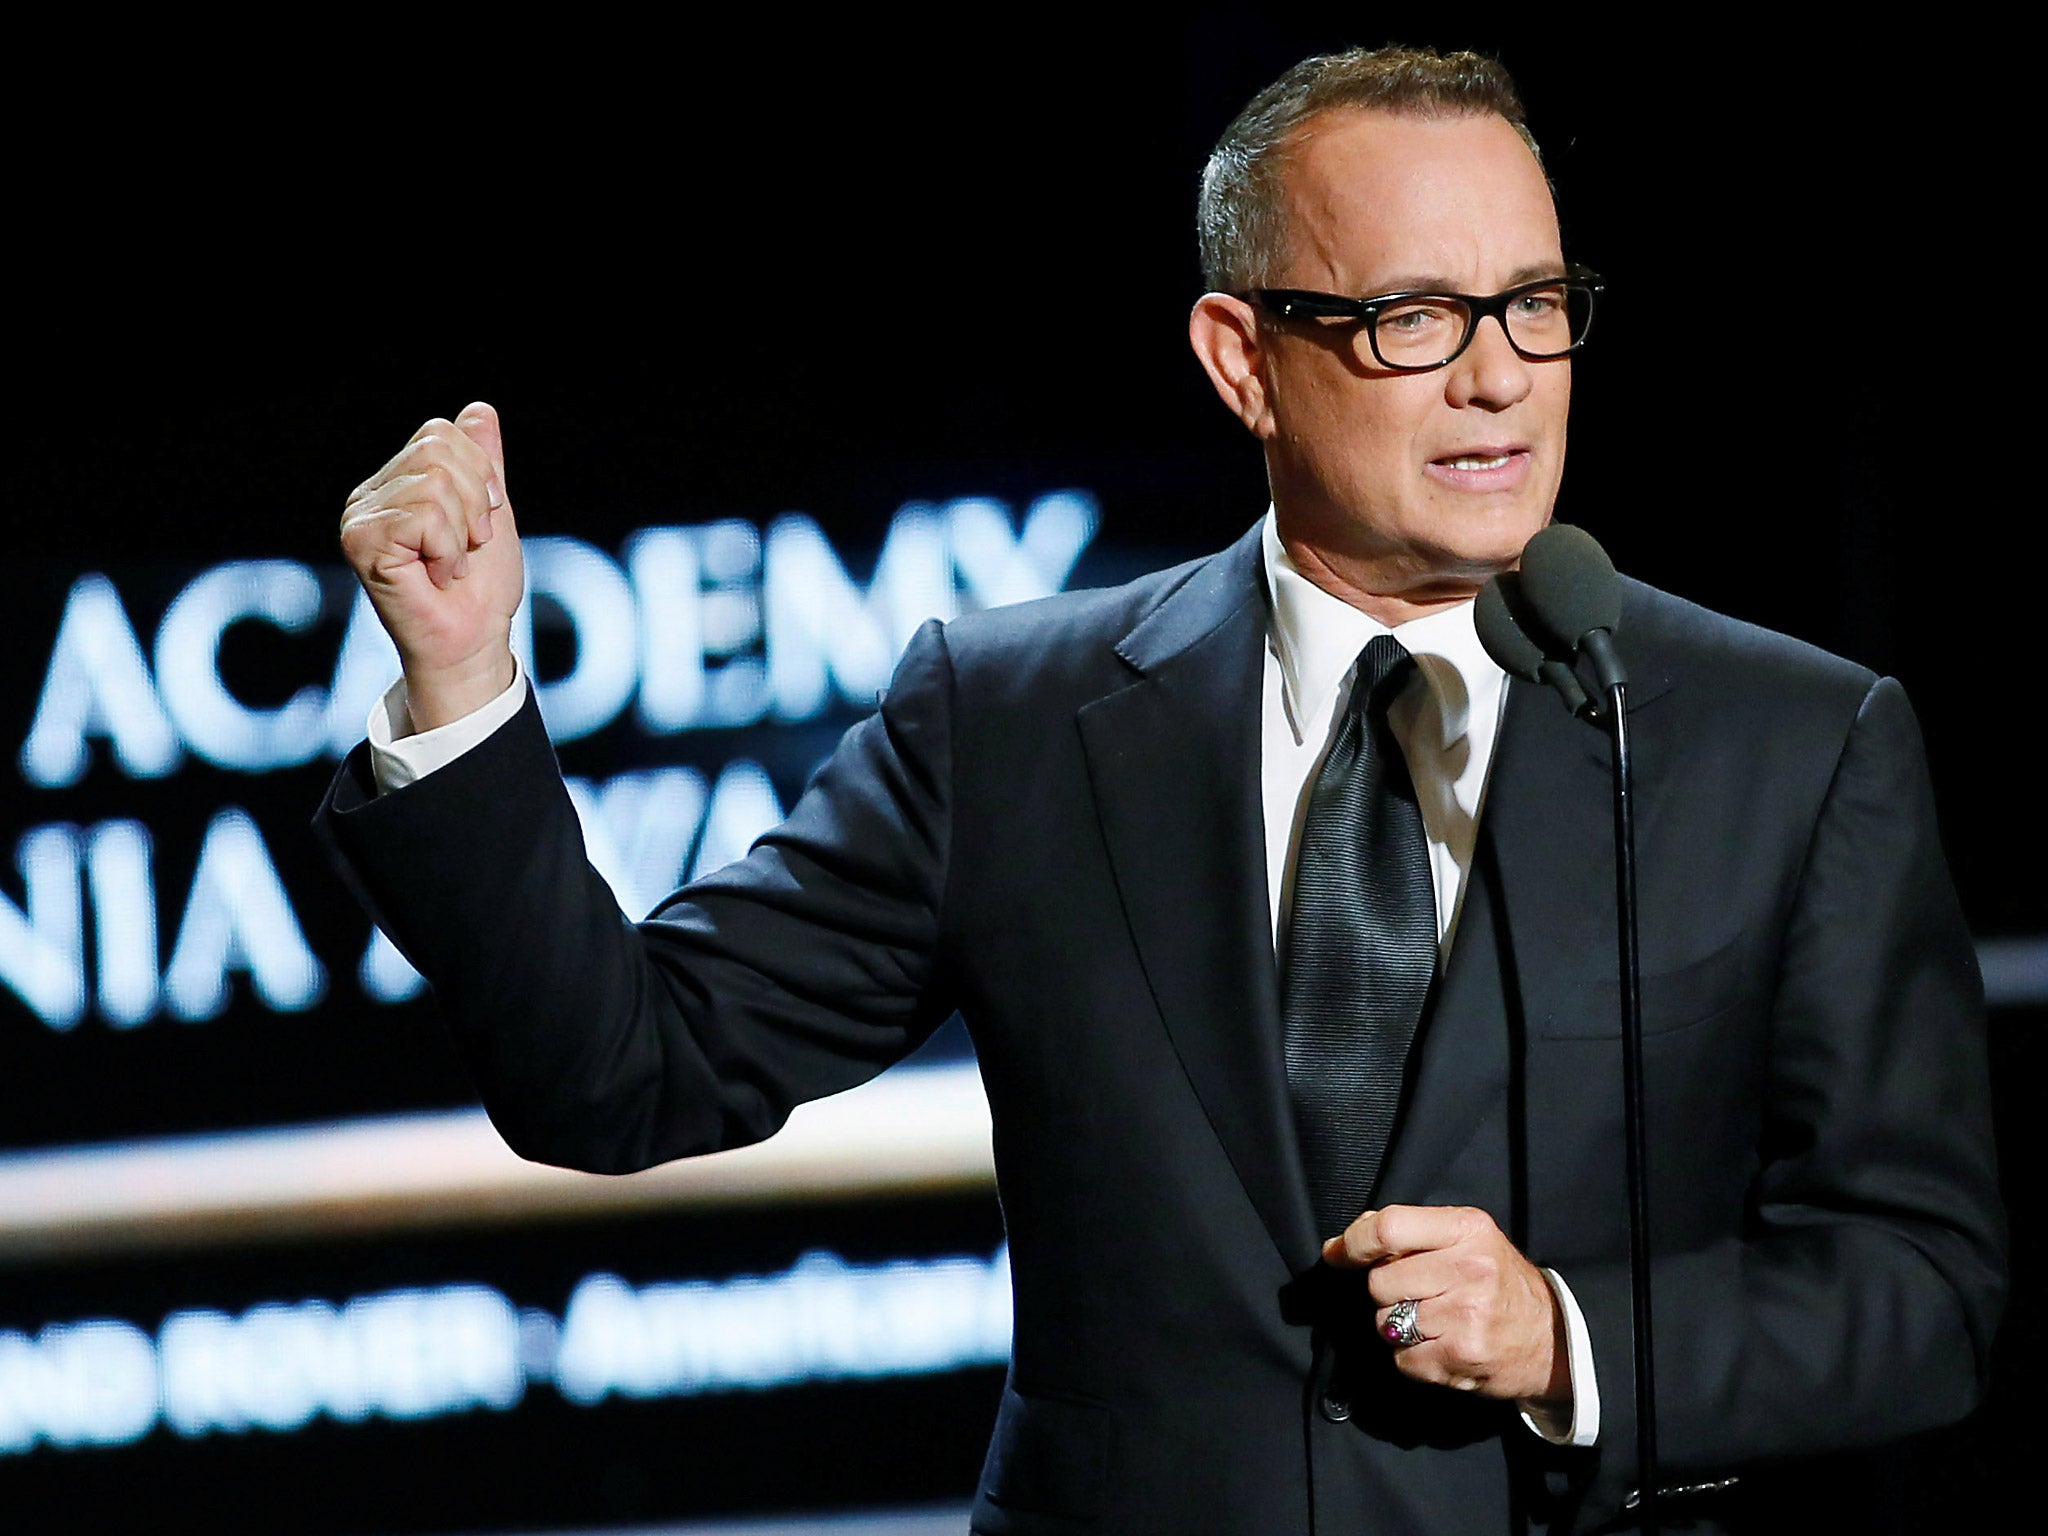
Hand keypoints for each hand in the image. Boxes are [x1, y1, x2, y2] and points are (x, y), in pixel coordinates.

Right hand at [340, 402, 523, 731]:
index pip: (442, 433)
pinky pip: (425, 515)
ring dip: (463, 532)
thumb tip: (479, 410)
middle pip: (438, 450)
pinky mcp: (361, 541)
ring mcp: (359, 517)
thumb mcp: (491, 512)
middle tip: (467, 547)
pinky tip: (435, 576)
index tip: (480, 522)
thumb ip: (483, 463)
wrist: (474, 640)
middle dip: (474, 501)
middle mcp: (369, 495)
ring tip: (450, 564)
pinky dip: (448, 549)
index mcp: (397, 482)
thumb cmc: (481, 586)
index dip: (479, 475)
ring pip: (435, 483)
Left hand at [1323, 1204, 1568, 1404]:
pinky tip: (1442, 1346)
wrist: (1552, 1337)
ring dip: (1398, 1327)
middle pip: (1380, 1282)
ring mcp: (1466, 1315)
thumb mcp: (1466, 1238)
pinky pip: (1402, 1358)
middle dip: (1386, 1292)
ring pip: (1386, 1322)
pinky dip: (1413, 1358)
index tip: (1337, 1254)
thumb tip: (1346, 1239)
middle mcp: (1469, 1268)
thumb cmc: (1498, 1282)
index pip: (1389, 1228)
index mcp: (1466, 1228)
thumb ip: (1411, 1232)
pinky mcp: (1462, 1356)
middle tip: (1419, 1295)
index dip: (1353, 1242)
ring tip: (1436, 1321)